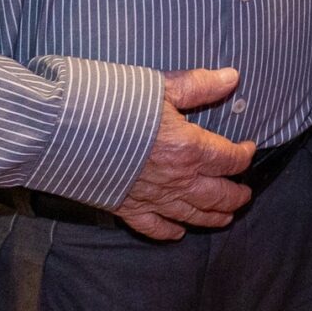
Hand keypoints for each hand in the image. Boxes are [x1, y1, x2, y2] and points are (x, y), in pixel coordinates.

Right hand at [112, 67, 257, 240]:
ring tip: (227, 217)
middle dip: (236, 195)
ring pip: (193, 215)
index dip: (244, 155)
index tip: (249, 149)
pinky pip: (154, 228)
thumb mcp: (161, 86)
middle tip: (246, 194)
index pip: (230, 159)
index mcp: (190, 148)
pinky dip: (169, 232)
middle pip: (218, 194)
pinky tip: (178, 233)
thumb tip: (232, 77)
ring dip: (214, 217)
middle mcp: (177, 179)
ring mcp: (152, 198)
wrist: (62, 130)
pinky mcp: (126, 208)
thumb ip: (199, 86)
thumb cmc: (112, 102)